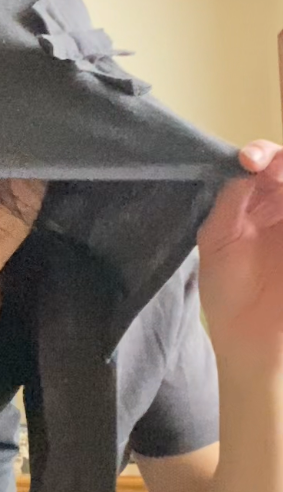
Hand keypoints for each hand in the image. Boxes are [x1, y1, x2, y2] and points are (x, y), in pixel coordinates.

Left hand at [197, 139, 282, 367]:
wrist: (251, 337)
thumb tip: (245, 166)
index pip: (261, 163)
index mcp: (252, 201)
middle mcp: (279, 204)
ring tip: (279, 178)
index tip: (250, 161)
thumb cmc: (227, 290)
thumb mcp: (216, 240)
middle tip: (271, 168)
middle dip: (280, 160)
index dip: (259, 153)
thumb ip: (230, 200)